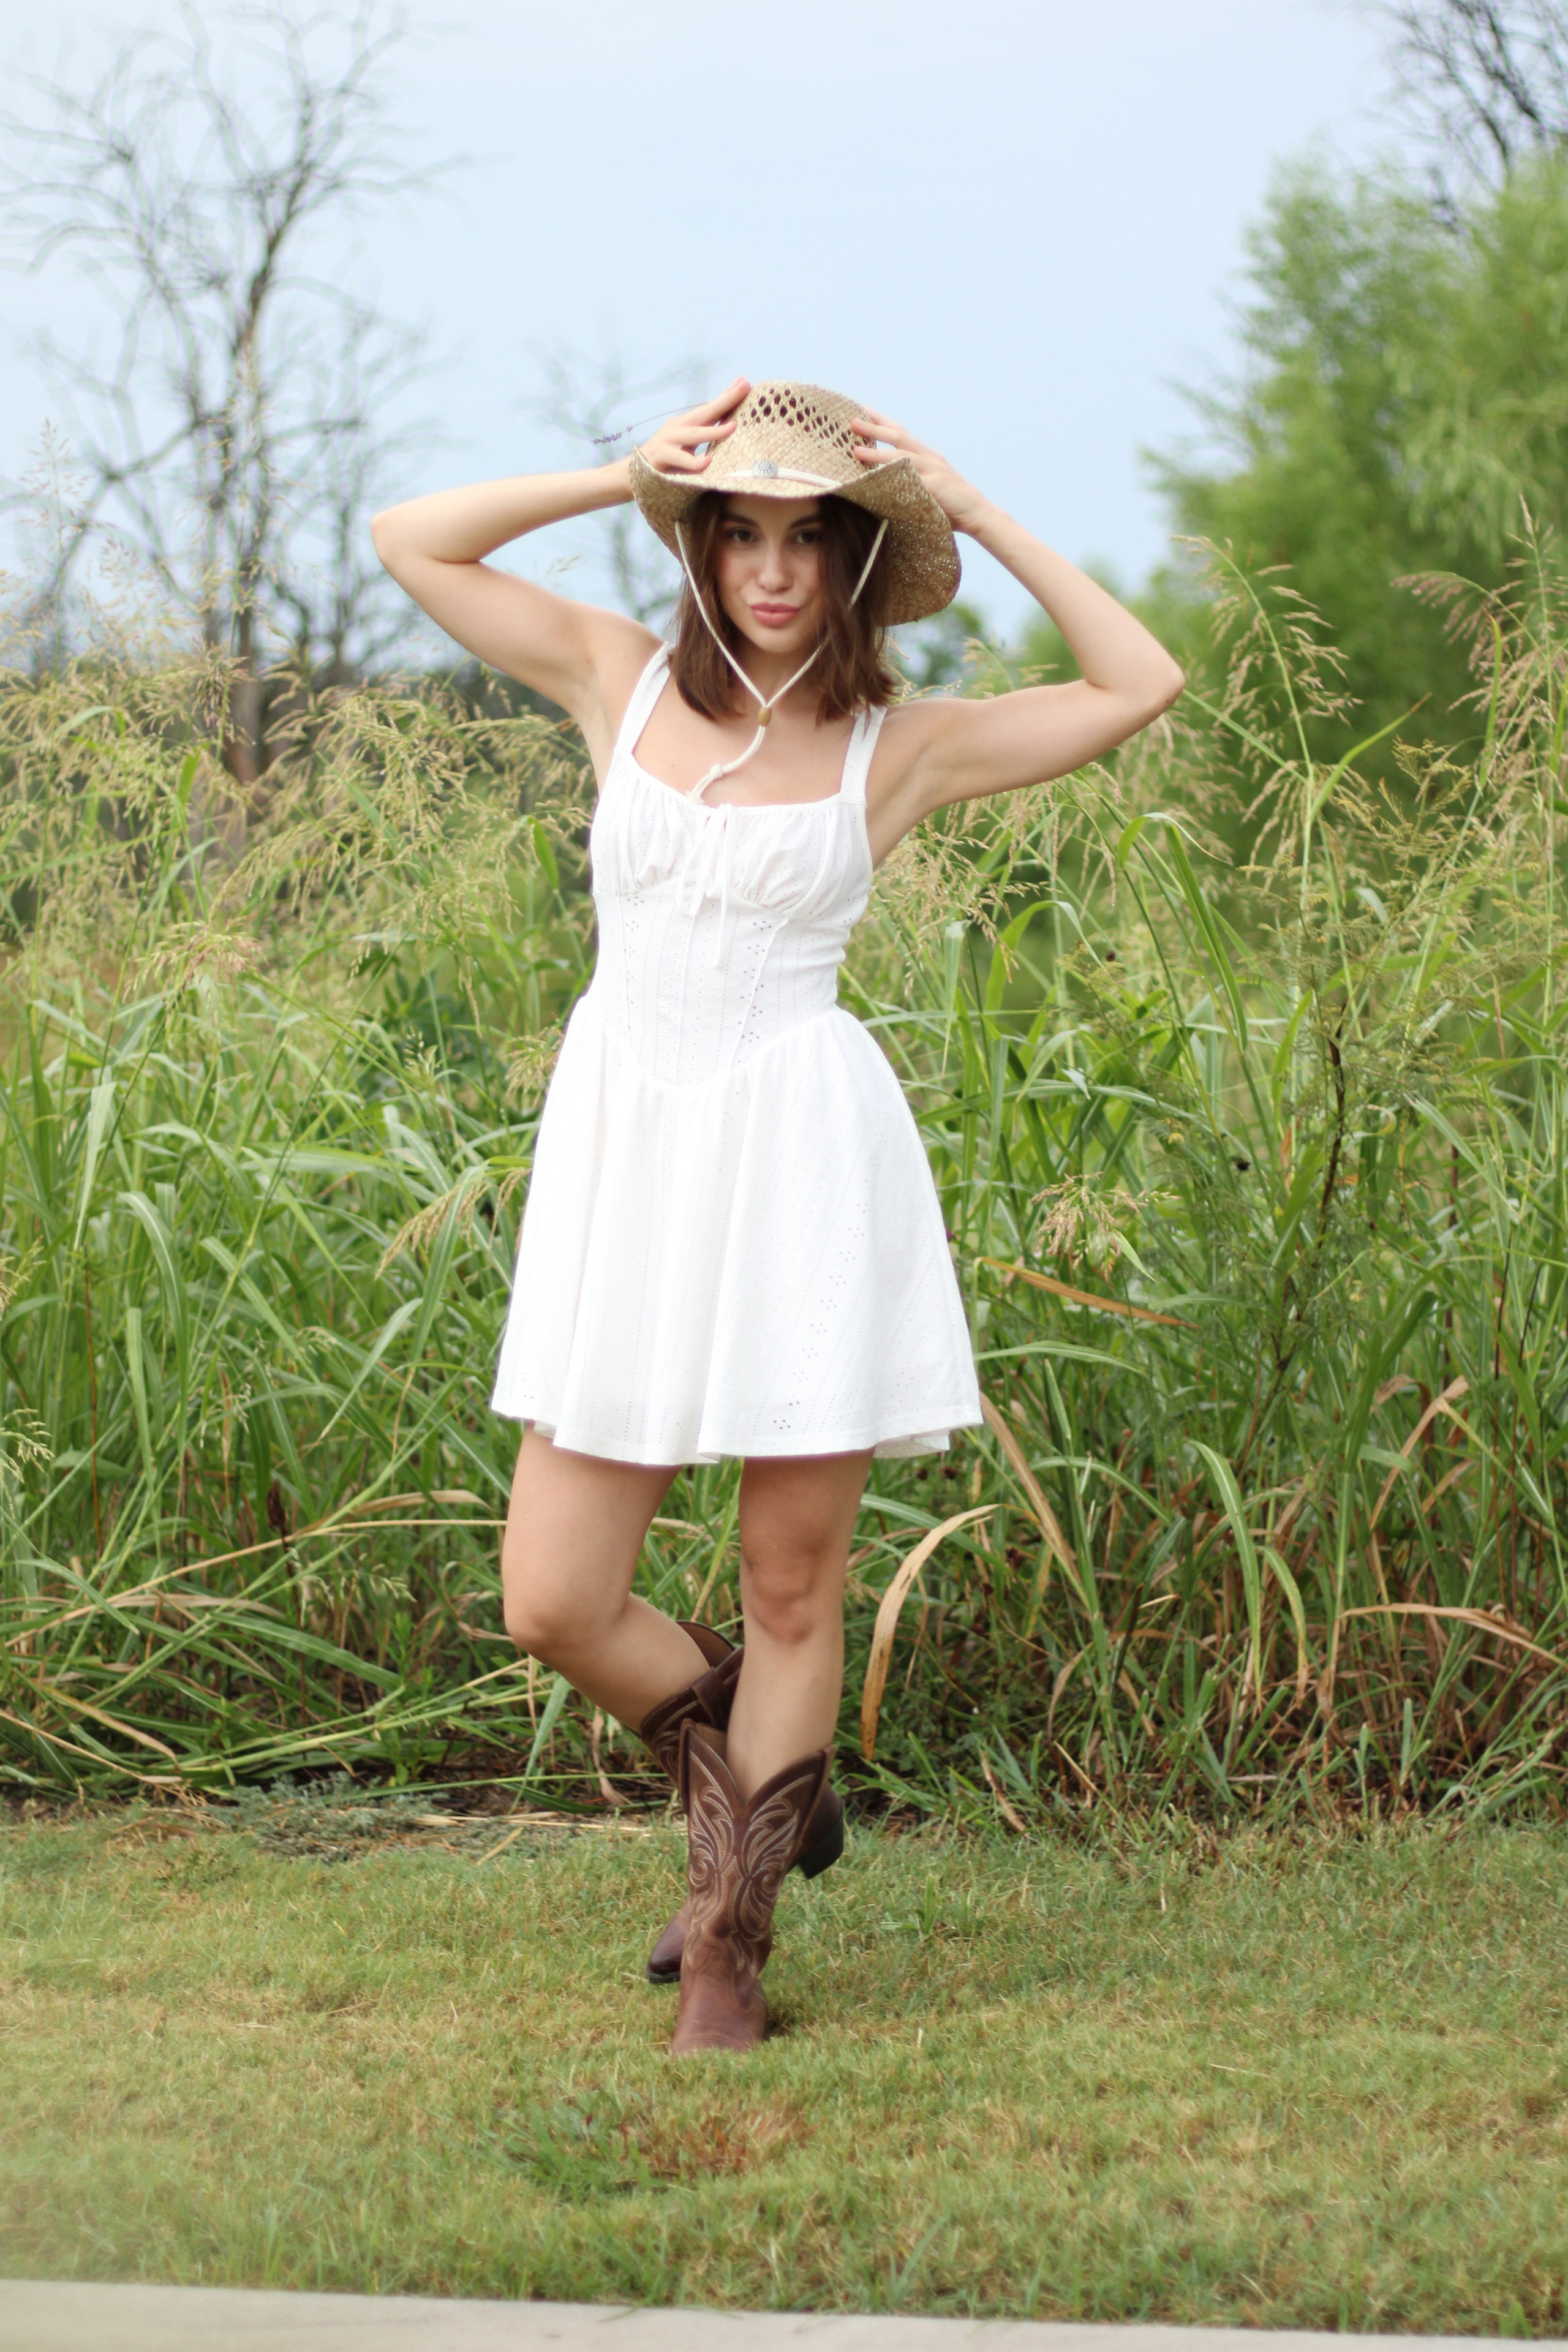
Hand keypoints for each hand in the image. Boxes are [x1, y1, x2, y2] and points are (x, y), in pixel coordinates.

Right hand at [638, 378, 749, 474]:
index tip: (744, 383)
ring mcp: (668, 441)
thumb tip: (730, 433)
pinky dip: (692, 462)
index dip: (727, 396)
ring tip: (734, 427)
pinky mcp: (660, 457)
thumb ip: (703, 439)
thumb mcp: (687, 448)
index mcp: (686, 424)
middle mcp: (678, 428)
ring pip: (694, 435)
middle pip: (705, 412)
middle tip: (743, 387)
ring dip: (714, 431)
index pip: (710, 408)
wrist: (633, 473)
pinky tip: (705, 462)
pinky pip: (679, 460)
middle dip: (726, 400)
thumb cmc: (666, 463)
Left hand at [850, 411, 988, 531]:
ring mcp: (934, 469)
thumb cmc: (949, 505)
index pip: (902, 433)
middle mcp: (929, 457)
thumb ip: (909, 481)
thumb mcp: (928, 487)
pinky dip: (894, 476)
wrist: (977, 513)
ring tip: (857, 450)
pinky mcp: (937, 485)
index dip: (883, 421)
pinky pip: (911, 479)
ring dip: (878, 452)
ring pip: (901, 456)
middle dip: (875, 428)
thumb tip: (881, 484)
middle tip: (852, 422)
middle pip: (899, 437)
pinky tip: (878, 476)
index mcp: (927, 456)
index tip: (864, 410)